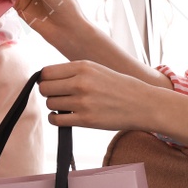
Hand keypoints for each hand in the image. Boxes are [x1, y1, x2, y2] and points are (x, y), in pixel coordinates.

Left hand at [37, 60, 166, 132]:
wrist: (143, 104)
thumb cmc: (119, 86)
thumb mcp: (97, 69)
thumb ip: (73, 72)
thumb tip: (46, 78)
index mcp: (82, 67)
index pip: (46, 72)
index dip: (45, 79)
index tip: (52, 84)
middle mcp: (81, 83)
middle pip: (44, 88)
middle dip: (48, 93)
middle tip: (58, 96)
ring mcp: (83, 102)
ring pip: (50, 104)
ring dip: (54, 106)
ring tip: (66, 106)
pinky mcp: (86, 120)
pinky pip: (56, 120)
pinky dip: (55, 119)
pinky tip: (63, 116)